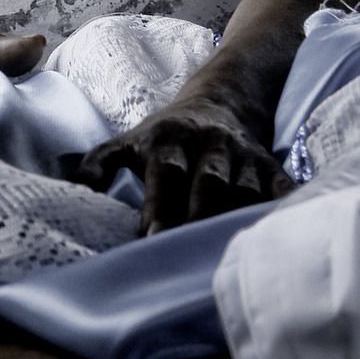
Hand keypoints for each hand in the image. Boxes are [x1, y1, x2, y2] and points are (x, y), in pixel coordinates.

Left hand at [62, 94, 292, 234]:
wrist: (221, 101)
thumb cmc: (164, 137)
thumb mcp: (127, 141)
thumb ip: (99, 164)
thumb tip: (74, 188)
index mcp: (169, 139)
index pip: (165, 173)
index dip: (160, 205)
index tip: (150, 238)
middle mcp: (209, 144)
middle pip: (208, 183)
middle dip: (197, 217)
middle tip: (186, 256)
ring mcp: (242, 155)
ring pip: (243, 189)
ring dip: (236, 219)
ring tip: (228, 256)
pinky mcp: (269, 165)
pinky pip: (280, 187)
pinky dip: (284, 206)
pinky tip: (283, 231)